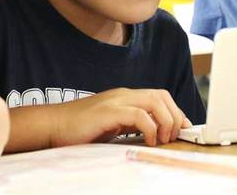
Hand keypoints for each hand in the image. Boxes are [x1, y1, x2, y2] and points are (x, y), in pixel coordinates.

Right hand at [50, 88, 190, 147]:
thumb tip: (154, 135)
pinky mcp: (108, 112)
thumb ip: (130, 125)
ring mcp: (116, 101)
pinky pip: (138, 114)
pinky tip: (149, 140)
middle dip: (175, 115)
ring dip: (165, 120)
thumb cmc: (80, 129)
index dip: (176, 112)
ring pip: (154, 100)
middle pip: (161, 95)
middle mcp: (123, 95)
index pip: (159, 96)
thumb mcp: (112, 126)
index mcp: (126, 97)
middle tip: (174, 136)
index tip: (183, 130)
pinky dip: (150, 127)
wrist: (53, 125)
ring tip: (163, 139)